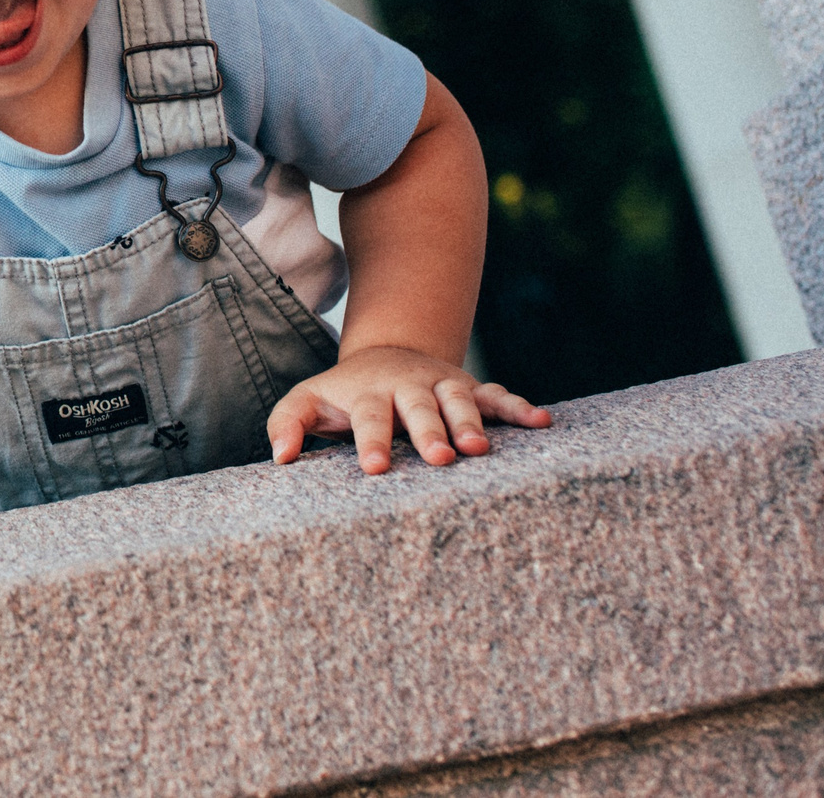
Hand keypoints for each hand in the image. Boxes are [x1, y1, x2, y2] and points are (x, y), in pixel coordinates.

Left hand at [268, 345, 550, 474]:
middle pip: (419, 407)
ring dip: (472, 420)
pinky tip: (542, 423)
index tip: (374, 468)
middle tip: (439, 457)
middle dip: (429, 431)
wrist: (385, 355)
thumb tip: (281, 457)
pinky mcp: (472, 389)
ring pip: (460, 399)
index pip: (368, 416)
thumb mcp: (308, 401)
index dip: (372, 439)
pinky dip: (519, 407)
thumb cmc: (342, 395)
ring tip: (480, 449)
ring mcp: (443, 385)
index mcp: (368, 393)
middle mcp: (408, 386)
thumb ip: (288, 424)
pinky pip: (498, 396)